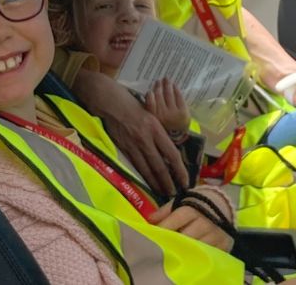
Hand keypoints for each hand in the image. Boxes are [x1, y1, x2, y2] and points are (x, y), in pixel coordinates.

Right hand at [71, 69, 188, 194]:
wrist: (109, 102)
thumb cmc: (132, 104)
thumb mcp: (151, 114)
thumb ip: (159, 131)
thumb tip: (168, 149)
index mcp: (156, 128)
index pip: (172, 154)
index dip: (180, 170)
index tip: (186, 181)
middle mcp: (145, 139)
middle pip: (160, 166)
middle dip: (168, 182)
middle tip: (175, 194)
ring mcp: (133, 145)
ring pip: (147, 169)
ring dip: (156, 183)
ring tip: (163, 193)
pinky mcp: (122, 148)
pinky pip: (135, 166)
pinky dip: (143, 176)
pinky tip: (147, 183)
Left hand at [148, 197, 233, 250]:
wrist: (223, 205)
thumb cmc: (196, 204)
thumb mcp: (181, 202)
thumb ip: (165, 211)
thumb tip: (150, 221)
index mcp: (193, 208)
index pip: (176, 220)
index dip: (164, 228)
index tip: (154, 236)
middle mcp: (205, 222)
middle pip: (185, 237)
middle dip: (173, 243)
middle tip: (163, 248)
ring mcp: (216, 235)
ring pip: (196, 249)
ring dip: (185, 252)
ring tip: (176, 253)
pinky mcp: (224, 246)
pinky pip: (208, 255)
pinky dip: (198, 257)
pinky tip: (191, 256)